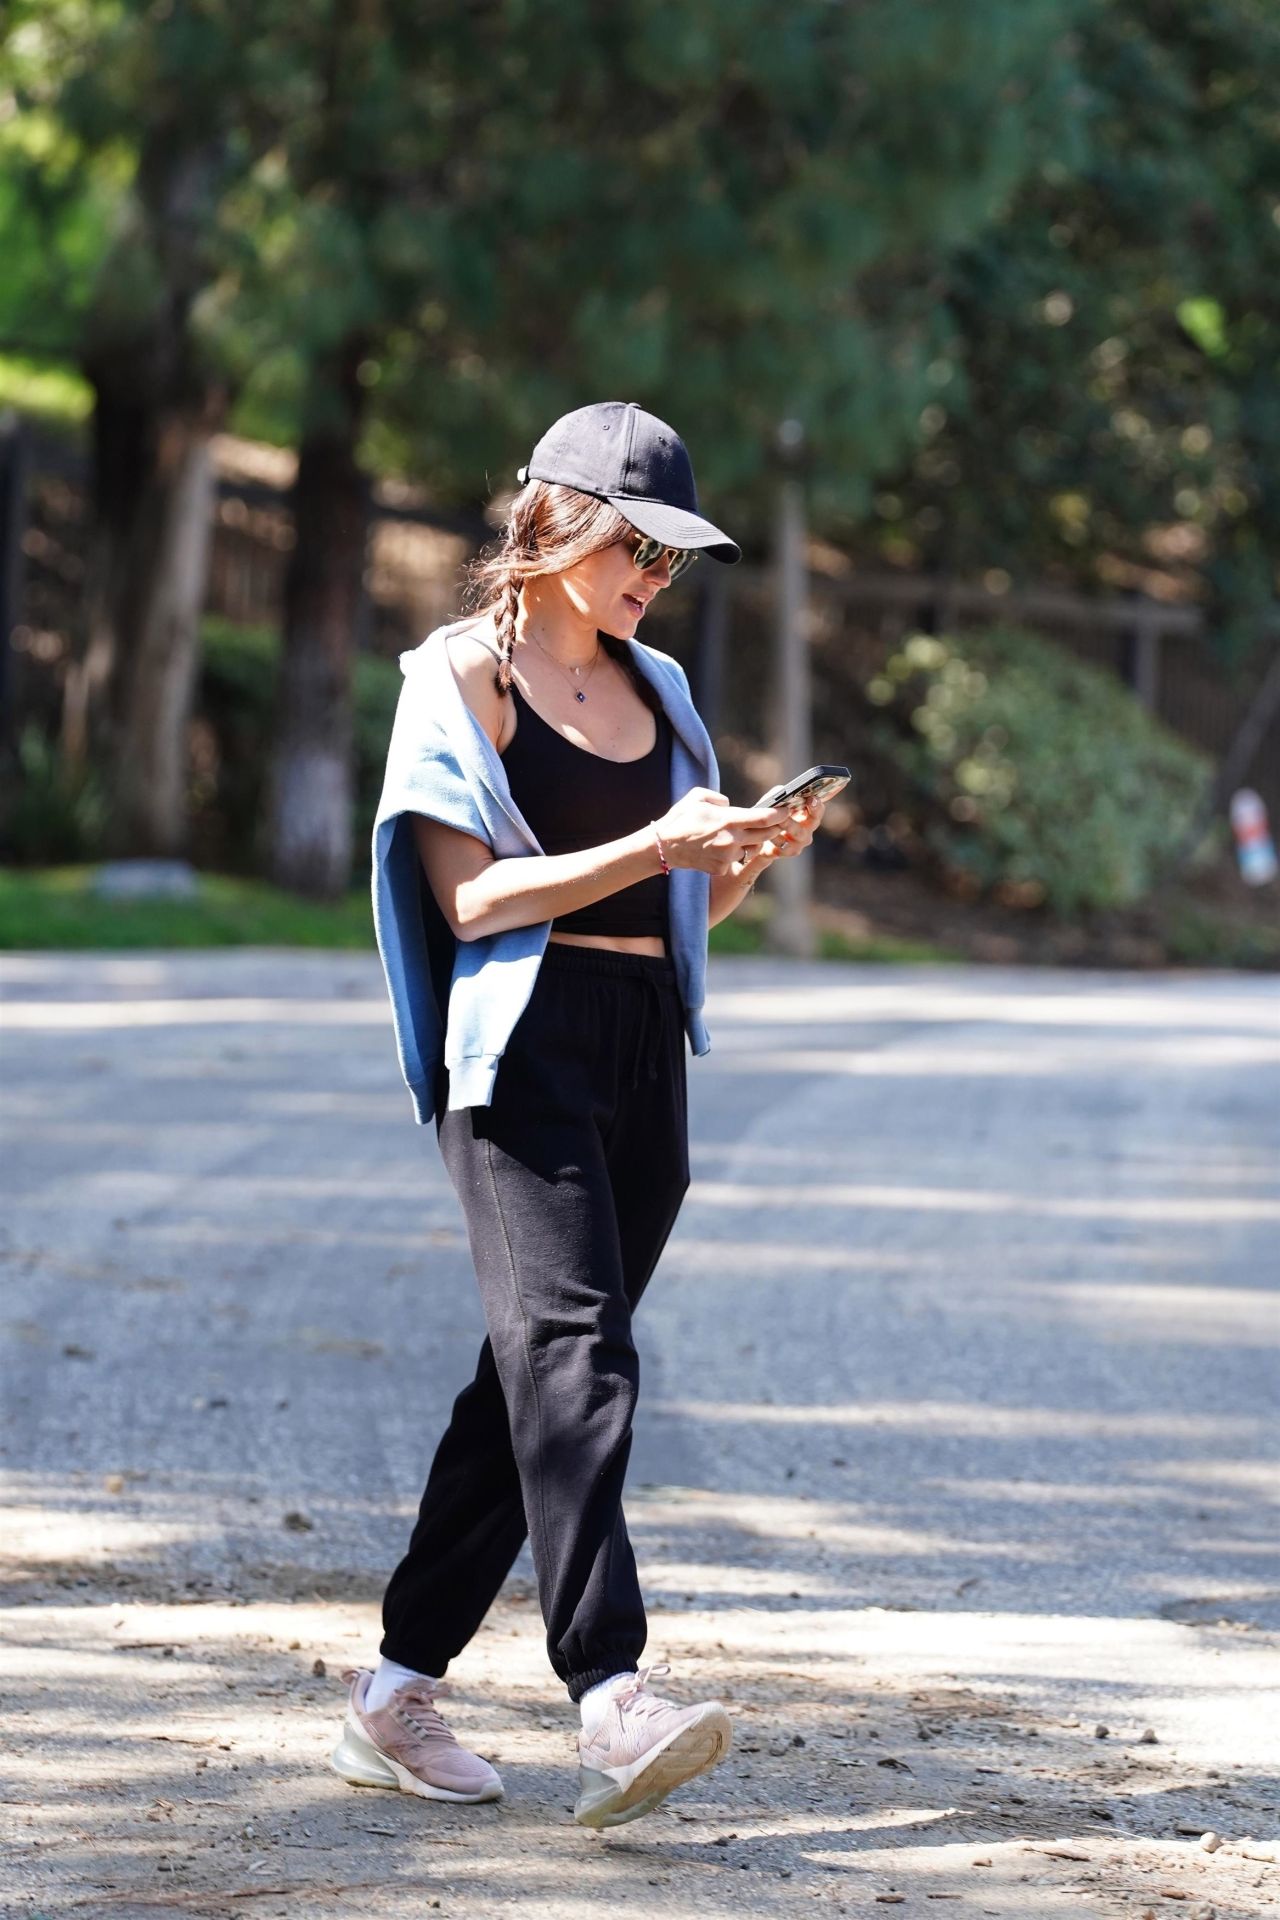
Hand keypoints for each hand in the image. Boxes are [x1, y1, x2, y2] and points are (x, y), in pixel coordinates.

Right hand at [655, 787, 791, 876]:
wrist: (664, 846)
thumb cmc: (681, 818)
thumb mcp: (699, 797)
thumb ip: (720, 799)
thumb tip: (730, 806)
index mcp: (729, 820)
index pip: (764, 818)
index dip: (780, 814)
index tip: (787, 810)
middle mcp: (732, 839)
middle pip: (765, 835)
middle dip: (773, 828)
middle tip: (777, 821)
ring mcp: (727, 856)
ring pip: (750, 849)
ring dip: (749, 842)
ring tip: (737, 835)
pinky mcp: (721, 868)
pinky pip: (734, 859)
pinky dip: (731, 853)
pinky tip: (717, 847)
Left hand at [729, 795, 825, 878]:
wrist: (752, 838)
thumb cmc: (765, 817)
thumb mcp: (770, 804)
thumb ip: (777, 797)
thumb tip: (780, 791)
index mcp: (806, 816)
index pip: (817, 809)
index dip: (817, 804)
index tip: (812, 798)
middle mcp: (805, 831)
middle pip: (812, 822)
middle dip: (805, 814)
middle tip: (792, 810)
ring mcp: (797, 844)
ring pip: (798, 835)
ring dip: (788, 826)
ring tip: (779, 821)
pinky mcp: (783, 852)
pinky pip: (783, 847)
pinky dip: (775, 839)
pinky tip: (766, 835)